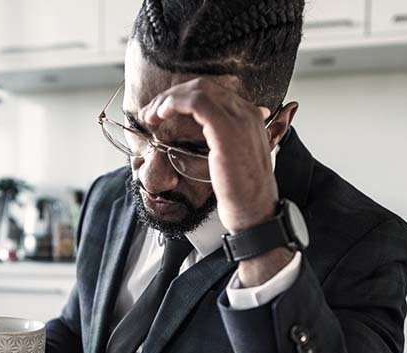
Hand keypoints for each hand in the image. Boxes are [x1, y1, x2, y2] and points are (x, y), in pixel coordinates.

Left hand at [139, 77, 278, 232]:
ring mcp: (239, 118)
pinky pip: (196, 102)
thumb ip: (223, 143)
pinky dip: (173, 104)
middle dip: (172, 95)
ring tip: (151, 115)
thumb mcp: (234, 161)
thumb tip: (205, 138)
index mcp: (250, 118)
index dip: (183, 98)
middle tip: (151, 112)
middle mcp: (246, 113)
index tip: (161, 112)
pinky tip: (160, 114)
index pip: (213, 93)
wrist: (254, 212)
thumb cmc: (243, 195)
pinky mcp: (226, 129)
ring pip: (197, 90)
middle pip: (203, 86)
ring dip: (168, 99)